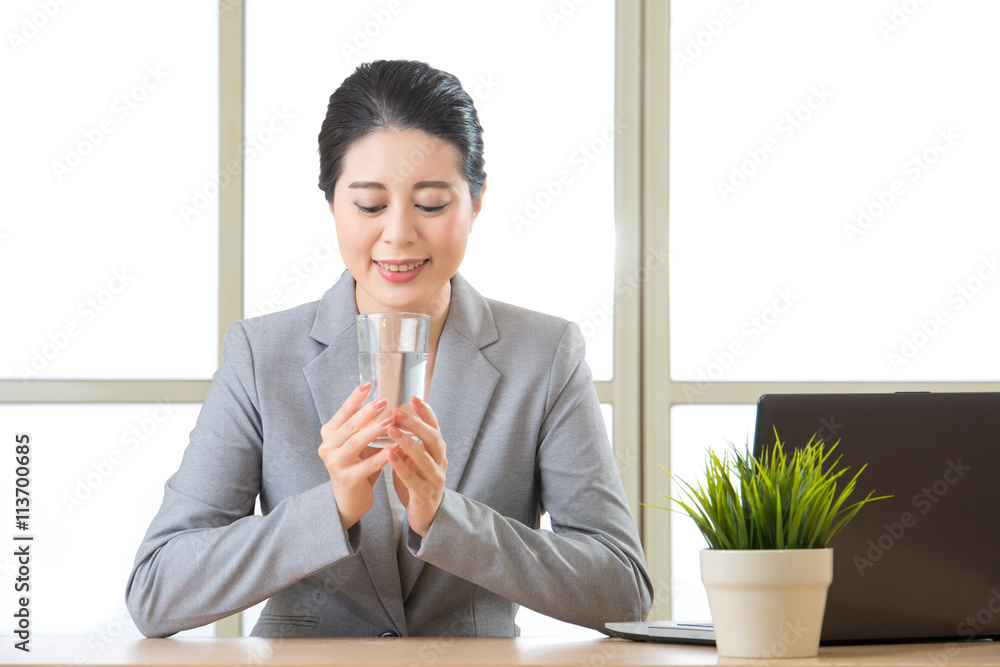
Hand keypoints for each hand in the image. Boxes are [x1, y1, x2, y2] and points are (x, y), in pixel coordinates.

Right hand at [317, 382, 392, 529]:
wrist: (349, 499)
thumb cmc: (356, 465)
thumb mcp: (356, 442)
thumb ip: (362, 424)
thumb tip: (382, 399)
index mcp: (329, 435)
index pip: (342, 412)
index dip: (355, 397)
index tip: (368, 384)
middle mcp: (328, 448)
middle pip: (350, 426)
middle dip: (368, 412)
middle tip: (384, 401)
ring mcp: (335, 464)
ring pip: (357, 443)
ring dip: (375, 430)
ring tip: (391, 419)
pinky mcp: (347, 479)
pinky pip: (368, 464)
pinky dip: (383, 454)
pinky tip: (396, 445)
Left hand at [386, 396, 447, 537]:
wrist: (426, 514)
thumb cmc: (419, 481)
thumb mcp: (417, 458)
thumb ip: (411, 440)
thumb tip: (395, 417)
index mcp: (437, 450)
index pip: (435, 426)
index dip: (426, 412)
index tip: (413, 397)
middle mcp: (440, 462)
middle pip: (432, 438)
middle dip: (415, 424)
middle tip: (397, 412)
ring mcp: (435, 479)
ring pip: (424, 458)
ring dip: (408, 443)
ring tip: (391, 431)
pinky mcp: (425, 495)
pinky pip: (413, 479)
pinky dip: (401, 467)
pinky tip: (390, 457)